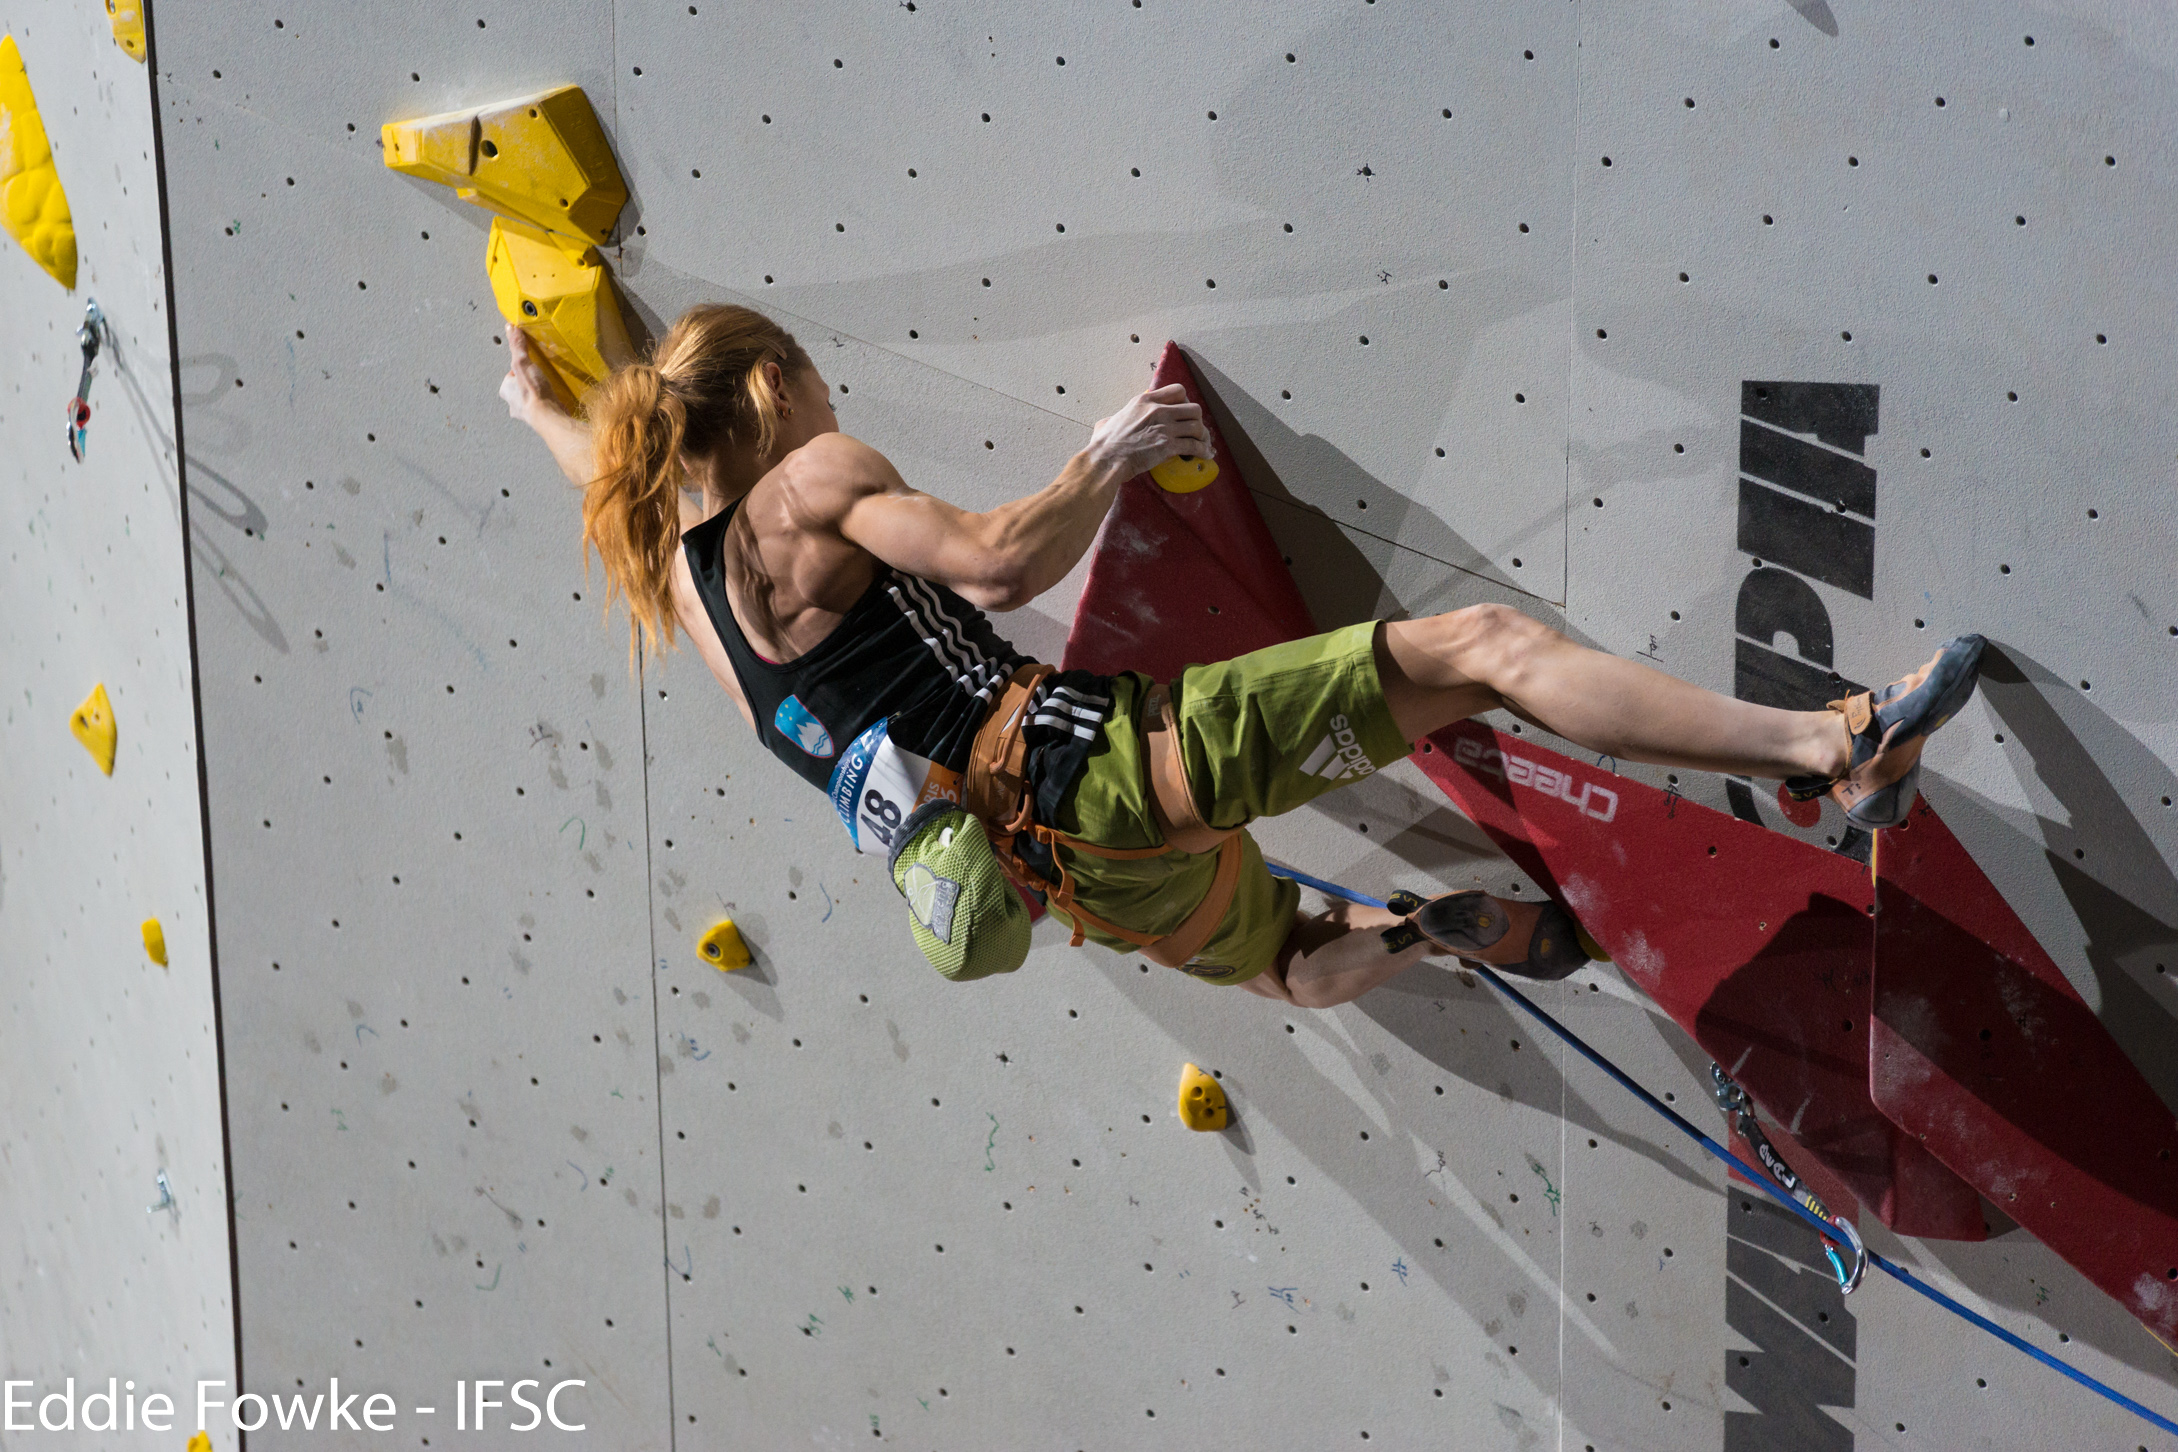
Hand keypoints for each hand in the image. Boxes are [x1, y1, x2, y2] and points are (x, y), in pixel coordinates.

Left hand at [498, 327, 561, 430]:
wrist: (549, 417)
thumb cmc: (533, 392)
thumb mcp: (522, 362)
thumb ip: (517, 346)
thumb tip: (510, 328)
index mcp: (506, 391)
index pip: (510, 375)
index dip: (519, 368)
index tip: (528, 364)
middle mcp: (514, 404)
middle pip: (519, 388)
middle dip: (527, 383)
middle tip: (539, 377)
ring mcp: (528, 413)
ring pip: (531, 400)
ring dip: (538, 395)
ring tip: (548, 388)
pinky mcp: (542, 419)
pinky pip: (544, 408)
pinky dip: (548, 404)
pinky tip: (555, 400)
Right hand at [1084, 384, 1211, 478]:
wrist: (1106, 459)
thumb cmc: (1104, 443)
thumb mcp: (1109, 420)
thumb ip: (1117, 417)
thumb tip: (1110, 423)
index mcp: (1145, 401)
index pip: (1178, 390)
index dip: (1185, 401)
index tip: (1184, 412)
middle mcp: (1158, 410)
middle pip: (1194, 408)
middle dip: (1197, 420)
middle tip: (1194, 430)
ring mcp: (1165, 428)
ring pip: (1198, 427)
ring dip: (1203, 437)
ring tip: (1204, 444)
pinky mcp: (1168, 446)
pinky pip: (1194, 446)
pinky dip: (1204, 451)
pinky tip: (1206, 455)